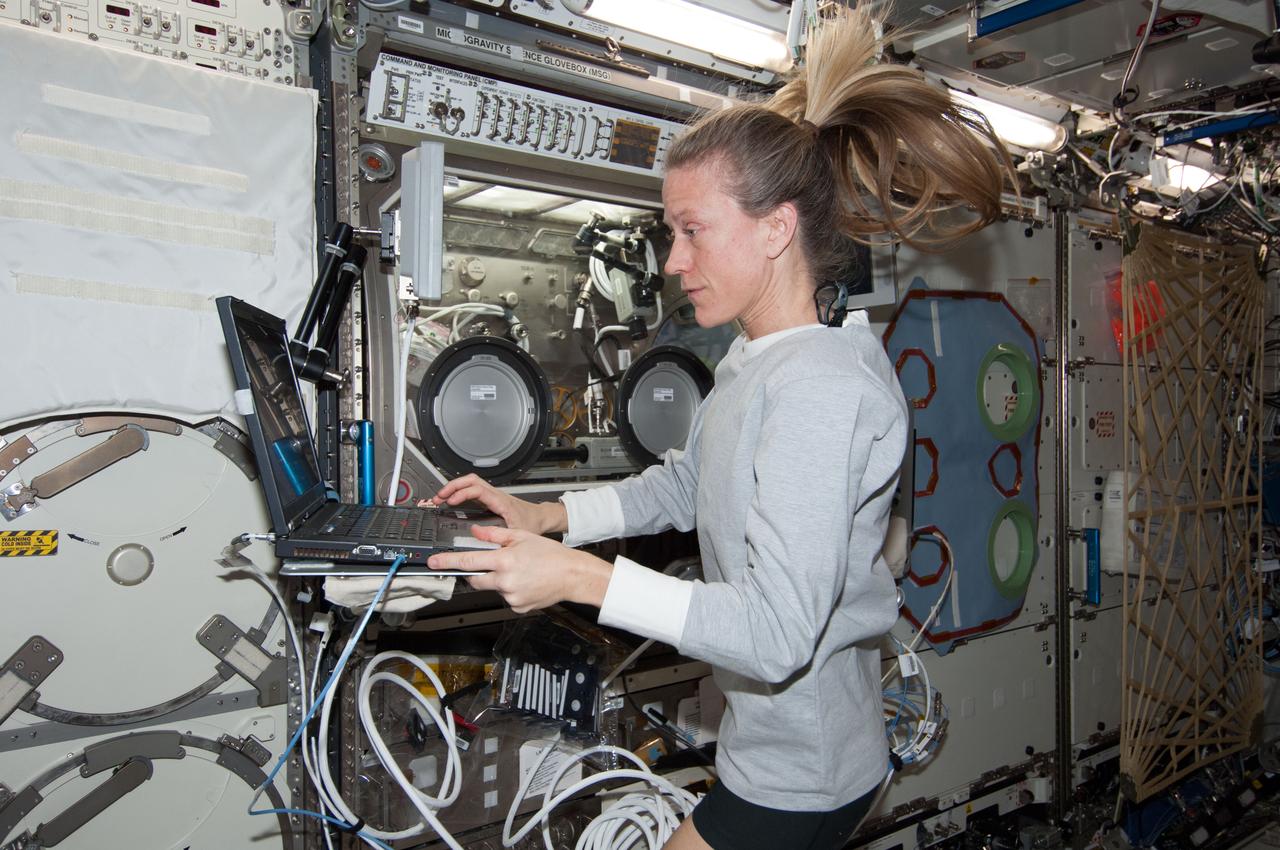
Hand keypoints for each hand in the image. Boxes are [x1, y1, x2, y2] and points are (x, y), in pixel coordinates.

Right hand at [423, 473, 564, 534]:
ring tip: (440, 497)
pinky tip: (452, 501)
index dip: (462, 493)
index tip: (450, 501)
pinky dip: (459, 492)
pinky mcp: (490, 499)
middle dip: (452, 486)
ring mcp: (492, 495)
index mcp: (500, 501)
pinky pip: (472, 489)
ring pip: (470, 482)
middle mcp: (495, 495)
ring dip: (454, 487)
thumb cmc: (532, 523)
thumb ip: (501, 537)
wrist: (541, 517)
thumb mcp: (517, 532)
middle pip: (470, 480)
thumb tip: (483, 541)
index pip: (477, 490)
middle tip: (439, 497)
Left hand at [427, 524, 611, 613]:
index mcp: (504, 560)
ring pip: (492, 588)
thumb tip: (475, 533)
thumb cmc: (552, 555)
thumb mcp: (522, 536)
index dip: (448, 562)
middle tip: (491, 565)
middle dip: (476, 572)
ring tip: (519, 572)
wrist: (572, 575)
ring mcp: (511, 597)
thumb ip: (495, 535)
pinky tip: (524, 583)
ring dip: (498, 580)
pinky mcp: (517, 607)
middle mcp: (505, 580)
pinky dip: (510, 591)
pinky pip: (505, 598)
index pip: (468, 561)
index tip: (433, 562)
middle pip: (475, 579)